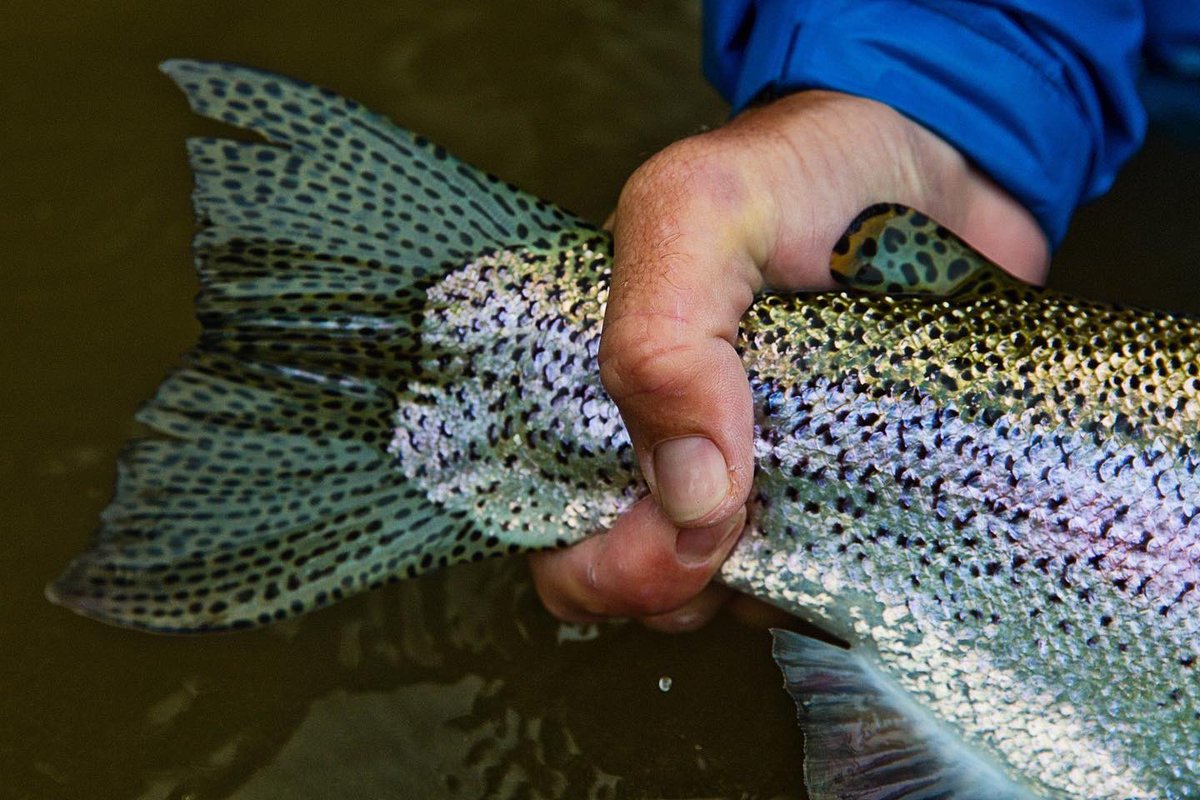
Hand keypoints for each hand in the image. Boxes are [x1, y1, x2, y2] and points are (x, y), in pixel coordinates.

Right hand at [530, 90, 1049, 631]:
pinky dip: (840, 579)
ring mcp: (763, 477)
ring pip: (734, 596)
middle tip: (748, 526)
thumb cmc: (811, 168)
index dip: (603, 561)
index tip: (680, 538)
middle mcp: (675, 445)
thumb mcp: (701, 213)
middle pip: (644, 580)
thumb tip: (689, 497)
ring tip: (827, 495)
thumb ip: (661, 339)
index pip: (559, 521)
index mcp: (611, 388)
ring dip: (769, 584)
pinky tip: (872, 519)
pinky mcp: (844, 494)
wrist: (949, 161)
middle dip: (685, 584)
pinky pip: (825, 583)